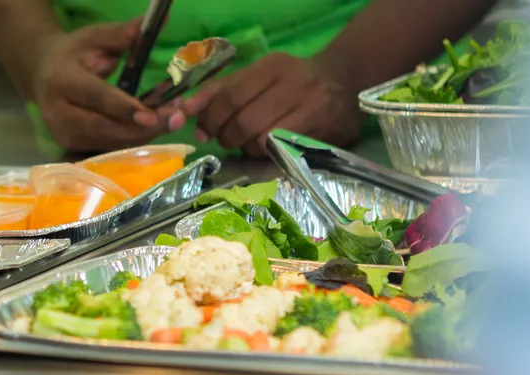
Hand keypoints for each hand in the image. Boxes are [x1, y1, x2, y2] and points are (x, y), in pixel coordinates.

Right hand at [31, 20, 185, 152]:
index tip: (152, 116)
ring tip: (173, 119)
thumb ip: (120, 35)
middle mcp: (58, 113)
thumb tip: (150, 24)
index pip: (96, 98)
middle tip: (177, 118)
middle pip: (105, 127)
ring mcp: (63, 134)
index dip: (124, 108)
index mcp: (61, 81)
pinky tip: (155, 126)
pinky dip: (134, 138)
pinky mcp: (71, 146)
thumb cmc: (72, 53)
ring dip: (144, 134)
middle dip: (143, 127)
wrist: (41, 74)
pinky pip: (109, 147)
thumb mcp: (93, 37)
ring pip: (110, 142)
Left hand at [183, 52, 362, 156]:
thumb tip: (184, 111)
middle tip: (226, 139)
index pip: (229, 96)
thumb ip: (220, 91)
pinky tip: (265, 147)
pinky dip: (264, 152)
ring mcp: (311, 106)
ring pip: (259, 139)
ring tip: (247, 142)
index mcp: (272, 66)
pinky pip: (279, 150)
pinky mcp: (322, 130)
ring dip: (244, 147)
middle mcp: (293, 83)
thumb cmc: (290, 81)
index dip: (209, 118)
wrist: (345, 82)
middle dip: (225, 136)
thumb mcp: (257, 76)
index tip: (201, 130)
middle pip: (242, 121)